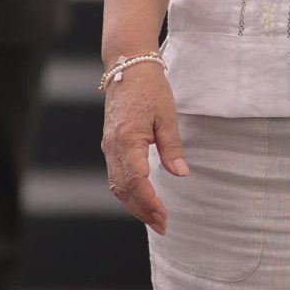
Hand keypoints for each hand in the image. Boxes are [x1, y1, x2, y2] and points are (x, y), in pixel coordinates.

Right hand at [100, 60, 184, 232]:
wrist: (126, 64)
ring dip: (134, 204)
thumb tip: (181, 174)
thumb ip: (172, 147)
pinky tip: (143, 198)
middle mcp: (113, 146)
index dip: (150, 203)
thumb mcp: (167, 115)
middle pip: (123, 189)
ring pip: (117, 185)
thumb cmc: (149, 87)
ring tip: (155, 218)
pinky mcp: (110, 143)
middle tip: (164, 226)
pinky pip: (115, 175)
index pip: (136, 181)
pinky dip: (128, 191)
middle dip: (142, 211)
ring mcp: (108, 145)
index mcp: (127, 139)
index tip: (165, 217)